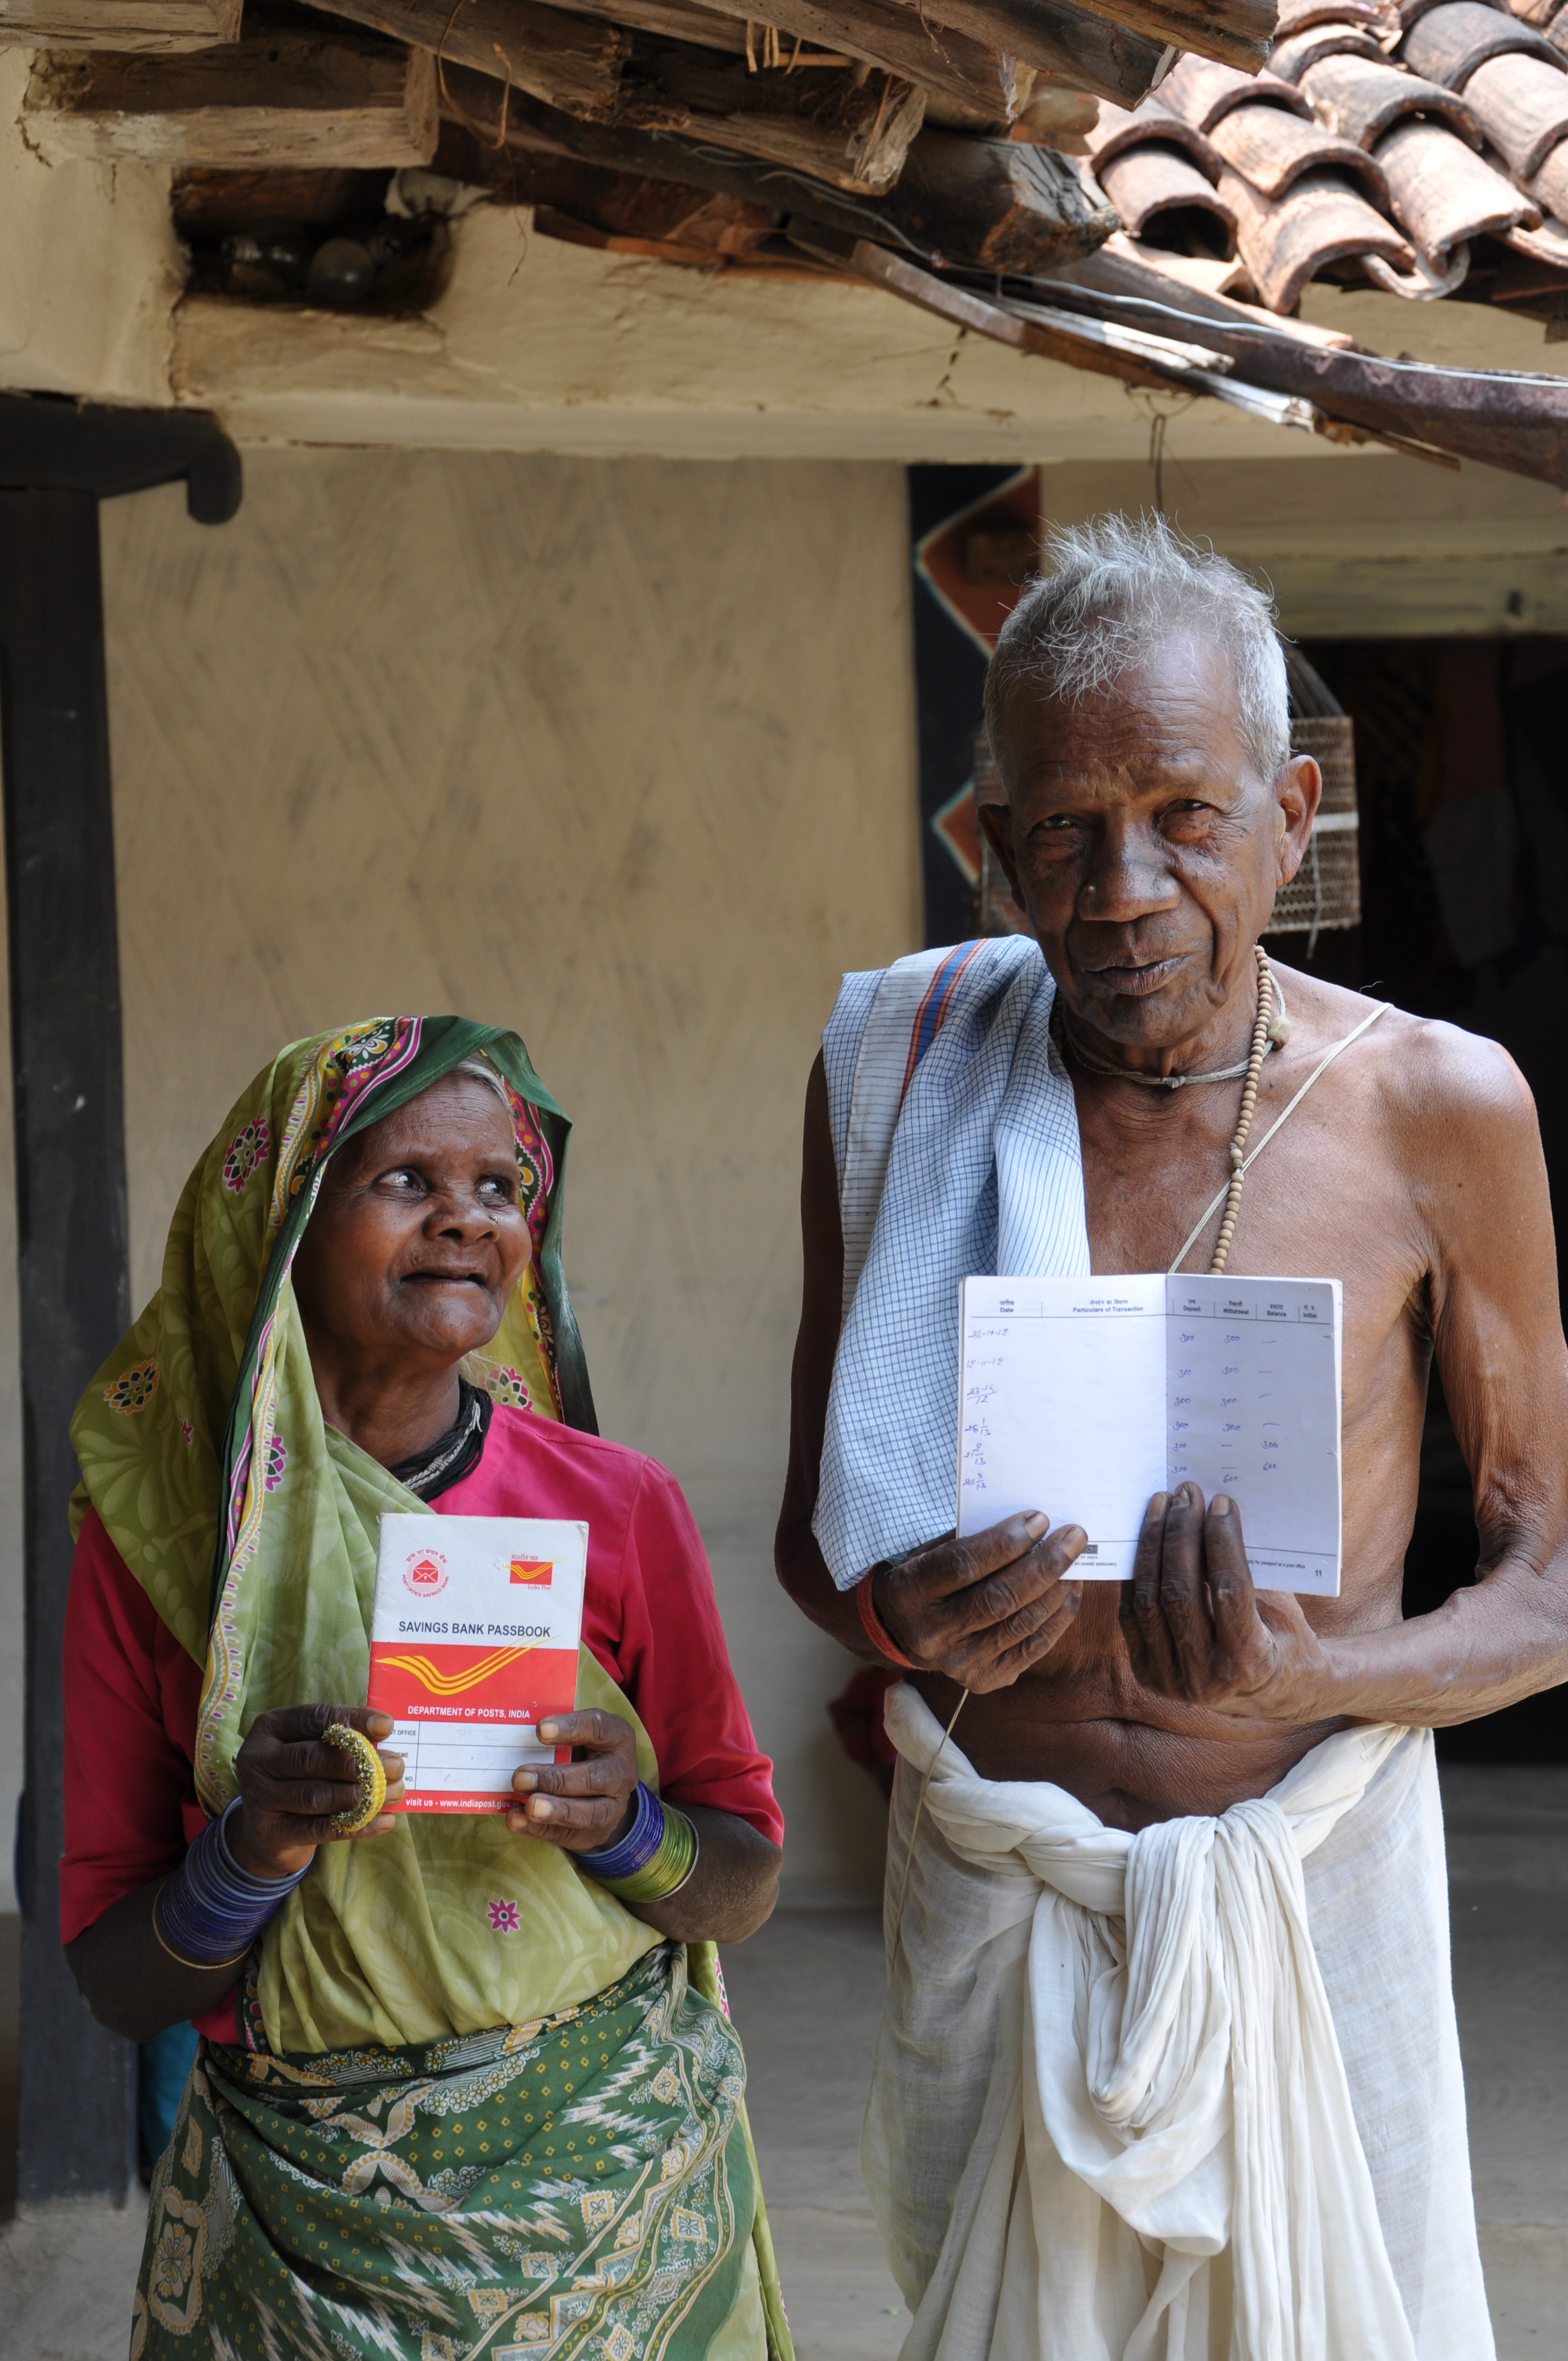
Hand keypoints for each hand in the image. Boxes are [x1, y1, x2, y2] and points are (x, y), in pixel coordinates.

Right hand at [231, 1703, 403, 1877]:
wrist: (265, 1828)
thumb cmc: (298, 1776)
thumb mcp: (310, 1748)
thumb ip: (340, 1740)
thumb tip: (385, 1734)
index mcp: (271, 1727)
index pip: (315, 1718)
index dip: (353, 1720)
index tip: (387, 1726)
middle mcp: (258, 1759)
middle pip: (314, 1758)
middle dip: (361, 1762)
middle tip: (397, 1766)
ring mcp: (259, 1797)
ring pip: (315, 1795)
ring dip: (360, 1795)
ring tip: (394, 1793)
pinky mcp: (270, 1832)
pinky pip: (320, 1830)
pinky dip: (357, 1825)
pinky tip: (385, 1820)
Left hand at [509, 1708, 639, 1850]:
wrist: (604, 1790)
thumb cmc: (582, 1751)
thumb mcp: (578, 1735)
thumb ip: (554, 1734)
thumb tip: (513, 1735)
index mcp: (616, 1737)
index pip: (598, 1728)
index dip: (571, 1728)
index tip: (540, 1730)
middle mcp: (621, 1772)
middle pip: (595, 1777)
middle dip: (556, 1779)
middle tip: (520, 1777)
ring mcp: (613, 1806)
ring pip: (590, 1813)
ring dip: (556, 1810)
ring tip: (528, 1806)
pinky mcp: (596, 1833)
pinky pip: (570, 1834)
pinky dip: (540, 1829)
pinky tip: (517, 1819)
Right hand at [873, 1512, 1086, 1692]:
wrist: (903, 1631)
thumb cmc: (928, 1578)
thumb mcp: (932, 1551)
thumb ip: (973, 1539)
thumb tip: (1033, 1527)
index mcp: (911, 1592)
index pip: (963, 1565)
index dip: (1005, 1542)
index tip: (1039, 1520)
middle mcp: (932, 1633)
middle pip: (999, 1598)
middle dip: (1044, 1564)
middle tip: (1074, 1536)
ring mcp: (958, 1663)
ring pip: (1021, 1623)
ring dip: (1056, 1588)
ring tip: (1076, 1560)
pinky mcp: (984, 1679)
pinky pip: (1032, 1647)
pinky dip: (1058, 1617)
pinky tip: (1070, 1591)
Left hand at [1119, 1485, 1334, 1719]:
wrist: (1275, 1694)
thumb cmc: (1286, 1639)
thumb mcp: (1281, 1609)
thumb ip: (1252, 1571)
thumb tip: (1221, 1511)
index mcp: (1249, 1665)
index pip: (1229, 1591)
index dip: (1223, 1542)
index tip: (1221, 1503)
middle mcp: (1204, 1679)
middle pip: (1180, 1593)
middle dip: (1181, 1535)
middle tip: (1186, 1494)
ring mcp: (1169, 1680)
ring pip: (1149, 1600)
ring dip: (1153, 1544)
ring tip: (1163, 1504)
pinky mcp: (1147, 1673)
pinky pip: (1133, 1613)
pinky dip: (1138, 1571)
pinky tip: (1148, 1535)